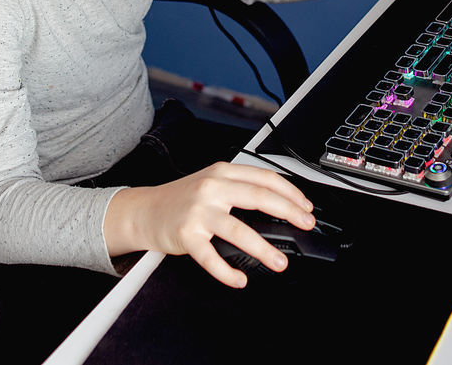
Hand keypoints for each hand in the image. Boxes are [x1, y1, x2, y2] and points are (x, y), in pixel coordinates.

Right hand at [103, 162, 314, 287]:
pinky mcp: (186, 235)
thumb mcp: (212, 182)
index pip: (264, 178)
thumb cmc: (182, 199)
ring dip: (263, 248)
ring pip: (238, 229)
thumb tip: (279, 204)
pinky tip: (239, 278)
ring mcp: (198, 211)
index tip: (306, 207)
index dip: (290, 192)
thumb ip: (240, 187)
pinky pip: (210, 257)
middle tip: (305, 225)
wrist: (145, 210)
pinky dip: (227, 271)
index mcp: (223, 172)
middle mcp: (212, 188)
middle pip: (258, 197)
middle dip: (288, 212)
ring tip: (279, 262)